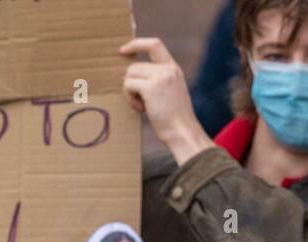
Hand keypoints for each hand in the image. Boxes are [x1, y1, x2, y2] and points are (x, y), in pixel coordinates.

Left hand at [119, 38, 214, 165]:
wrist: (183, 132)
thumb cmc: (175, 120)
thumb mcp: (171, 93)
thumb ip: (158, 80)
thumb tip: (131, 74)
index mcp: (174, 69)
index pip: (154, 44)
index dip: (136, 44)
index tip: (124, 50)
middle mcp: (168, 69)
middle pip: (135, 66)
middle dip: (131, 83)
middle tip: (140, 101)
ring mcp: (160, 77)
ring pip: (130, 75)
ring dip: (130, 92)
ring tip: (142, 106)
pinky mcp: (151, 87)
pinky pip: (128, 86)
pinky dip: (130, 98)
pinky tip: (141, 109)